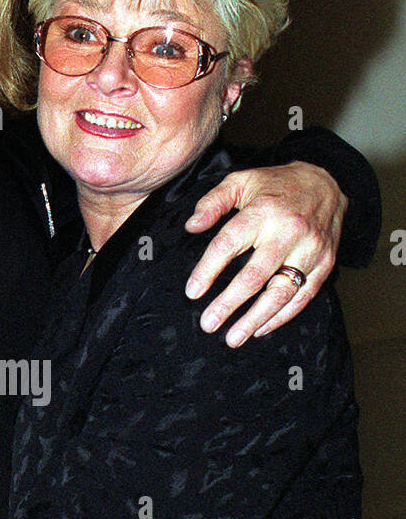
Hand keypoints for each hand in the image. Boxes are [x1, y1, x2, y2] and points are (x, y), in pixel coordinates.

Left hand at [184, 161, 345, 345]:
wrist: (327, 182)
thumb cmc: (276, 185)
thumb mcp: (241, 180)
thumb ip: (213, 202)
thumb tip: (192, 227)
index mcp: (263, 211)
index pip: (229, 244)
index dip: (208, 271)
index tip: (192, 292)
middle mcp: (288, 232)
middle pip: (253, 276)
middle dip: (228, 304)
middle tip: (209, 324)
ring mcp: (310, 250)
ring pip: (279, 293)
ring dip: (254, 319)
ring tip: (233, 338)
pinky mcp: (325, 264)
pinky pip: (302, 297)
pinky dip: (281, 317)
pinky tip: (260, 329)